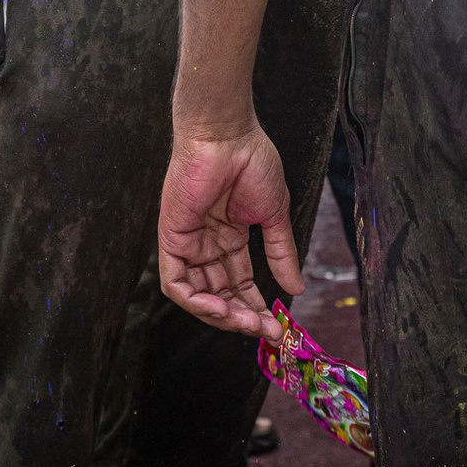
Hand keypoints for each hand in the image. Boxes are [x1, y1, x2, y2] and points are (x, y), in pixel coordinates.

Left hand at [158, 124, 300, 340]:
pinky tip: (219, 308)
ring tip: (246, 322)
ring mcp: (188, 242)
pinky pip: (175, 282)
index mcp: (230, 236)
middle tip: (266, 330)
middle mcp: (207, 244)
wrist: (228, 136)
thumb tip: (296, 288)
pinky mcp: (171, 238)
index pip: (240, 283)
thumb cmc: (252, 162)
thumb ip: (281, 253)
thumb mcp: (273, 215)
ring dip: (221, 315)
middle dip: (242, 316)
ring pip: (197, 294)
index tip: (278, 326)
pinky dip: (194, 300)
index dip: (257, 307)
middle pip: (221, 293)